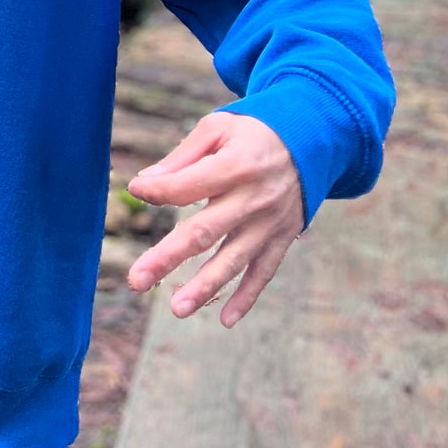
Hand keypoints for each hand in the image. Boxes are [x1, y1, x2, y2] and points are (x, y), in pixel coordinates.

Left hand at [124, 111, 303, 327]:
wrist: (311, 139)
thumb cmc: (253, 131)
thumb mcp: (219, 128)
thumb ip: (182, 157)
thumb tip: (146, 184)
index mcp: (235, 166)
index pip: (187, 187)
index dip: (159, 190)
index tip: (136, 189)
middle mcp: (254, 199)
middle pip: (204, 232)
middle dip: (168, 257)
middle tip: (136, 281)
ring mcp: (270, 222)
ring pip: (233, 260)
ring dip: (205, 287)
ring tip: (177, 309)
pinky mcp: (282, 237)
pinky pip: (264, 271)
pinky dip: (247, 297)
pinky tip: (226, 319)